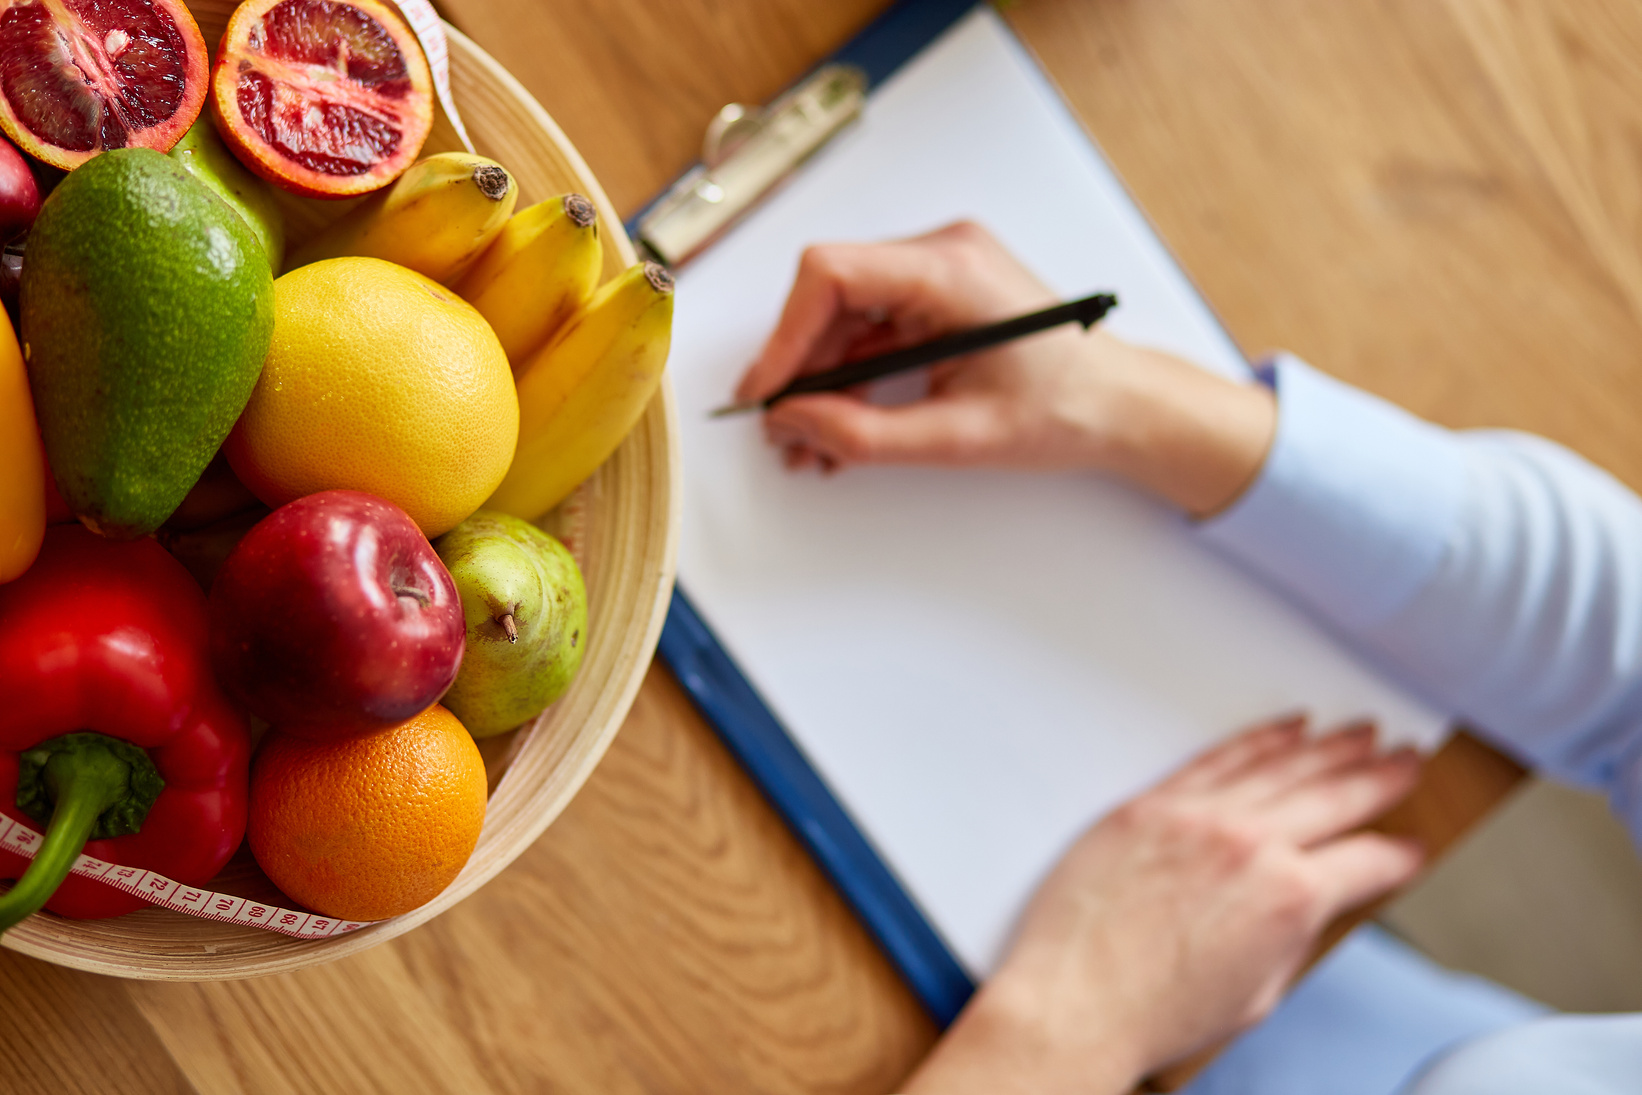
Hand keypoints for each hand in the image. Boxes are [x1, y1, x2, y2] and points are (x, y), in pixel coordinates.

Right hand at [736, 221, 1277, 515]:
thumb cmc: (1067, 409)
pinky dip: (848, 380)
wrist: (1119, 407)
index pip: (832, 274)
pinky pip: (869, 330)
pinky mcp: (936, 298)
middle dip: (799, 369)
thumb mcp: (959, 437)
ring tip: (810, 446)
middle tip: (784, 431)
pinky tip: (840, 428)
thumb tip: (794, 424)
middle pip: (830, 296)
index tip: (766, 390)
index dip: (785, 334)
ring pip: (843, 318)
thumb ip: (866, 434)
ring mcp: (938, 272)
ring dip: (820, 382)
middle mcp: (942, 254)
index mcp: (953, 269)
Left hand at [901, 717, 1424, 1094]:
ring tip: (1363, 733)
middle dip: (1380, 776)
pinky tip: (1288, 728)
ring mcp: (1198, 817)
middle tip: (1408, 759)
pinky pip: (1218, 758)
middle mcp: (1249, 846)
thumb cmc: (1153, 1011)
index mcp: (1289, 898)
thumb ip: (1293, 938)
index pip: (1369, 861)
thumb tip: (1310, 906)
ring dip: (1330, 746)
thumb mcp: (1258, 993)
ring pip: (1282, 765)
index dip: (1399, 856)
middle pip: (1335, 795)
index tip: (1410, 849)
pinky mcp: (1151, 804)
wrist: (1073, 1002)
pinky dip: (1259, 739)